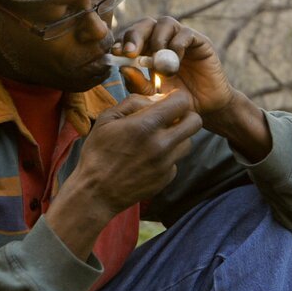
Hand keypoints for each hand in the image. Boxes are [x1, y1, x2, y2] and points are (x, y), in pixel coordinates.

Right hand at [66, 90, 201, 216]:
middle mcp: (161, 144)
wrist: (95, 192)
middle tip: (170, 118)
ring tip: (158, 138)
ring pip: (189, 141)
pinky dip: (168, 156)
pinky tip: (149, 158)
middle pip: (195, 121)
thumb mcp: (107, 119)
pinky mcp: (167, 178)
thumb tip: (157, 99)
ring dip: (178, 136)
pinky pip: (176, 160)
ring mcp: (166, 163)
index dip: (177, 98)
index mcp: (146, 125)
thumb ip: (134, 102)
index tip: (167, 101)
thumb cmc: (98, 152)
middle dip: (185, 115)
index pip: (182, 102)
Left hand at [112, 16, 234, 114]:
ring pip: (165, 23)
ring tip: (156, 62)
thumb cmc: (177, 102)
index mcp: (148, 50)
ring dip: (157, 39)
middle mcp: (164, 40)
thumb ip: (137, 82)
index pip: (132, 37)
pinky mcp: (199, 42)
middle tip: (130, 52)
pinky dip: (176, 45)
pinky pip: (185, 34)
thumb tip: (123, 67)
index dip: (122, 41)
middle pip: (146, 24)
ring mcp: (182, 39)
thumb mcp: (152, 95)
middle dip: (135, 35)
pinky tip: (174, 62)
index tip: (115, 53)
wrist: (205, 109)